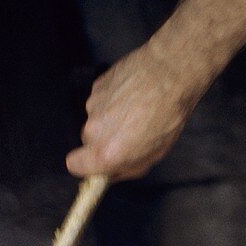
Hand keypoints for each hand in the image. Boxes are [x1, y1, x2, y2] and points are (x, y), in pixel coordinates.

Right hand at [66, 40, 190, 180]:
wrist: (171, 73)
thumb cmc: (168, 116)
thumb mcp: (152, 156)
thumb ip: (124, 169)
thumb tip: (108, 173)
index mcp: (106, 152)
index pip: (73, 165)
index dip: (85, 164)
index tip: (97, 161)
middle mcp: (94, 129)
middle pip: (89, 140)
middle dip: (105, 139)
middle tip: (130, 131)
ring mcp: (93, 105)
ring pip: (96, 119)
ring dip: (111, 117)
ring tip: (136, 109)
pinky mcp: (97, 86)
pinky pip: (100, 100)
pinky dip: (113, 100)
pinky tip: (132, 95)